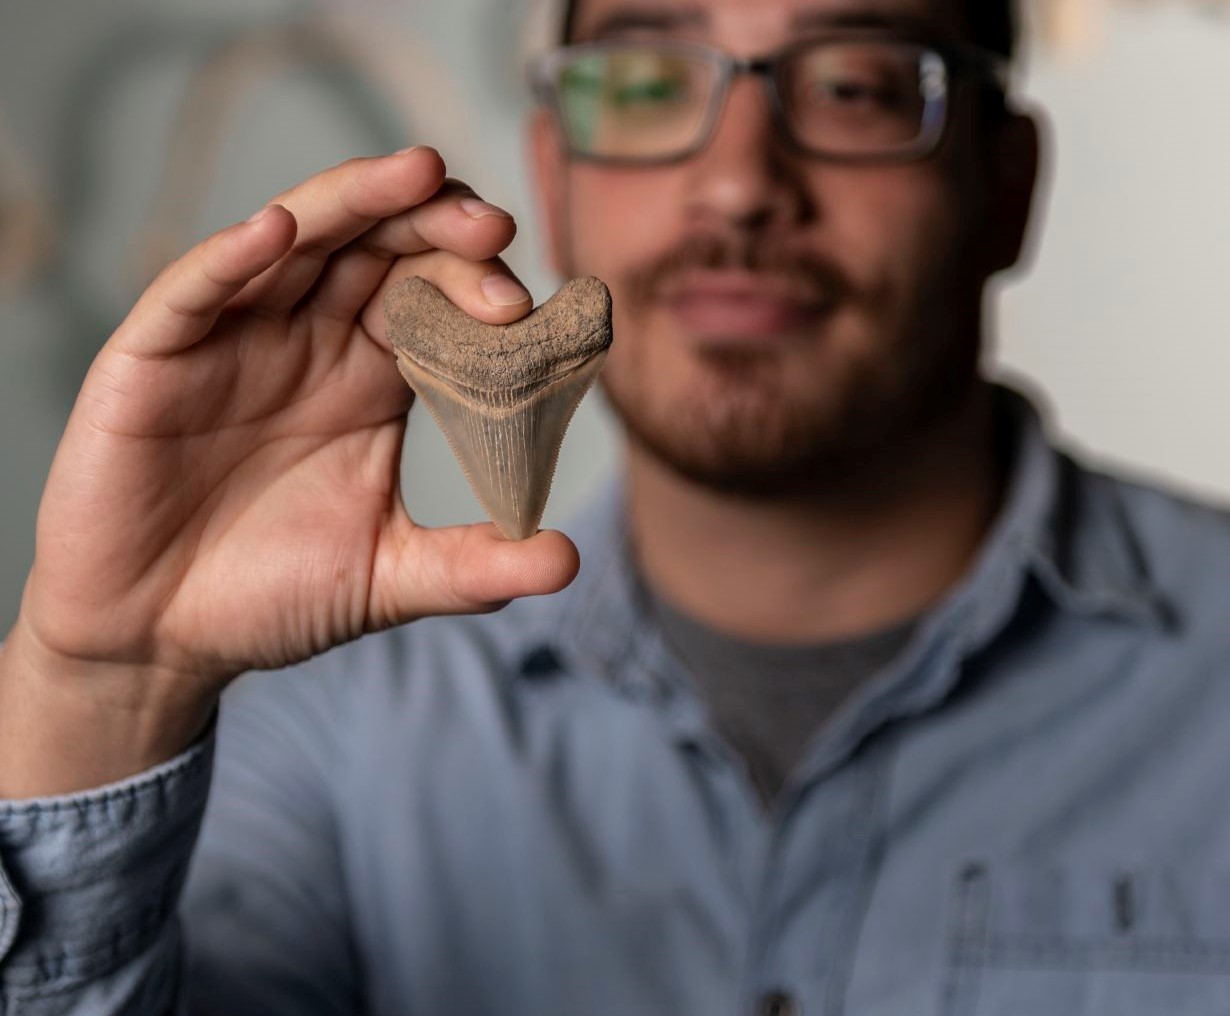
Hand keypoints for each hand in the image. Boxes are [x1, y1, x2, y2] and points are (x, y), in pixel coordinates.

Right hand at [0, 148, 579, 793]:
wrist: (160, 637)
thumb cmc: (271, 596)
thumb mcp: (388, 577)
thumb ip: (475, 565)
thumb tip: (568, 560)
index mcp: (371, 375)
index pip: (433, 295)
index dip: (476, 284)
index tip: (522, 306)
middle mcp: (309, 339)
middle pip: (379, 247)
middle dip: (435, 225)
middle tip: (490, 227)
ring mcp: (233, 339)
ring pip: (298, 240)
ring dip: (355, 201)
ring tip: (416, 173)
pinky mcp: (156, 358)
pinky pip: (195, 290)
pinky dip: (234, 256)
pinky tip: (281, 232)